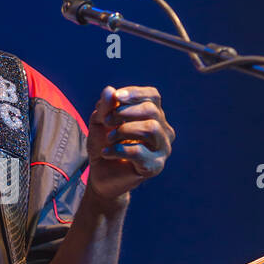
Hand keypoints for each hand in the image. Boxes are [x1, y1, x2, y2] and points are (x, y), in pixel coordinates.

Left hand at [85, 84, 174, 210]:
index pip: (153, 96)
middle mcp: (163, 130)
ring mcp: (162, 149)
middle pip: (152, 110)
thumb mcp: (99, 121)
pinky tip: (106, 152)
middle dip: (125, 112)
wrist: (101, 173)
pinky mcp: (155, 166)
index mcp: (153, 115)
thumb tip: (110, 90)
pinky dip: (119, 149)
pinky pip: (140, 152)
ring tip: (109, 138)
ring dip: (124, 130)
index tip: (116, 97)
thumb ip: (105, 107)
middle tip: (107, 121)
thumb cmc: (104, 143)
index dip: (135, 93)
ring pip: (151, 128)